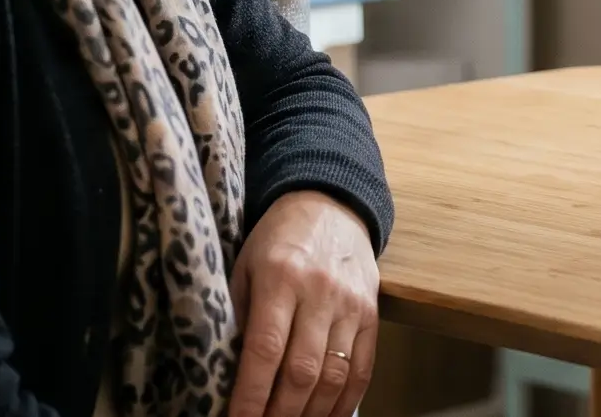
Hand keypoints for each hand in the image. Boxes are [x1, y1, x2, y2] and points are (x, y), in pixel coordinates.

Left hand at [228, 190, 378, 416]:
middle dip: (279, 413)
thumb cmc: (277, 240)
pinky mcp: (372, 313)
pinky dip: (345, 402)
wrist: (330, 205)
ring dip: (311, 413)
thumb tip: (229, 373)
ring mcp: (351, 304)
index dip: (252, 394)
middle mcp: (319, 292)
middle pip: (302, 370)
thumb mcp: (245, 266)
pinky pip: (362, 368)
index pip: (265, 349)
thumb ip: (240, 315)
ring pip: (333, 375)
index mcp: (280, 277)